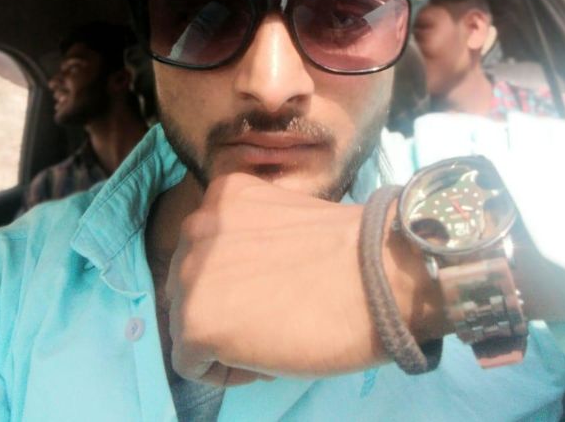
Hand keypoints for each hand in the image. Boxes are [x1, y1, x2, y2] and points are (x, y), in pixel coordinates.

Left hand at [166, 173, 437, 384]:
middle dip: (227, 304)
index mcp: (223, 193)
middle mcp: (197, 225)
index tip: (276, 290)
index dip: (239, 279)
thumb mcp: (284, 219)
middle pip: (190, 285)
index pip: (207, 249)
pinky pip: (192, 363)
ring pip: (186, 323)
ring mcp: (191, 272)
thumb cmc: (349, 250)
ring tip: (274, 335)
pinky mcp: (194, 320)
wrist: (378, 276)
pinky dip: (227, 372)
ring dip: (225, 337)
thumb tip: (239, 273)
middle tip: (274, 315)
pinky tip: (269, 357)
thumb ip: (249, 234)